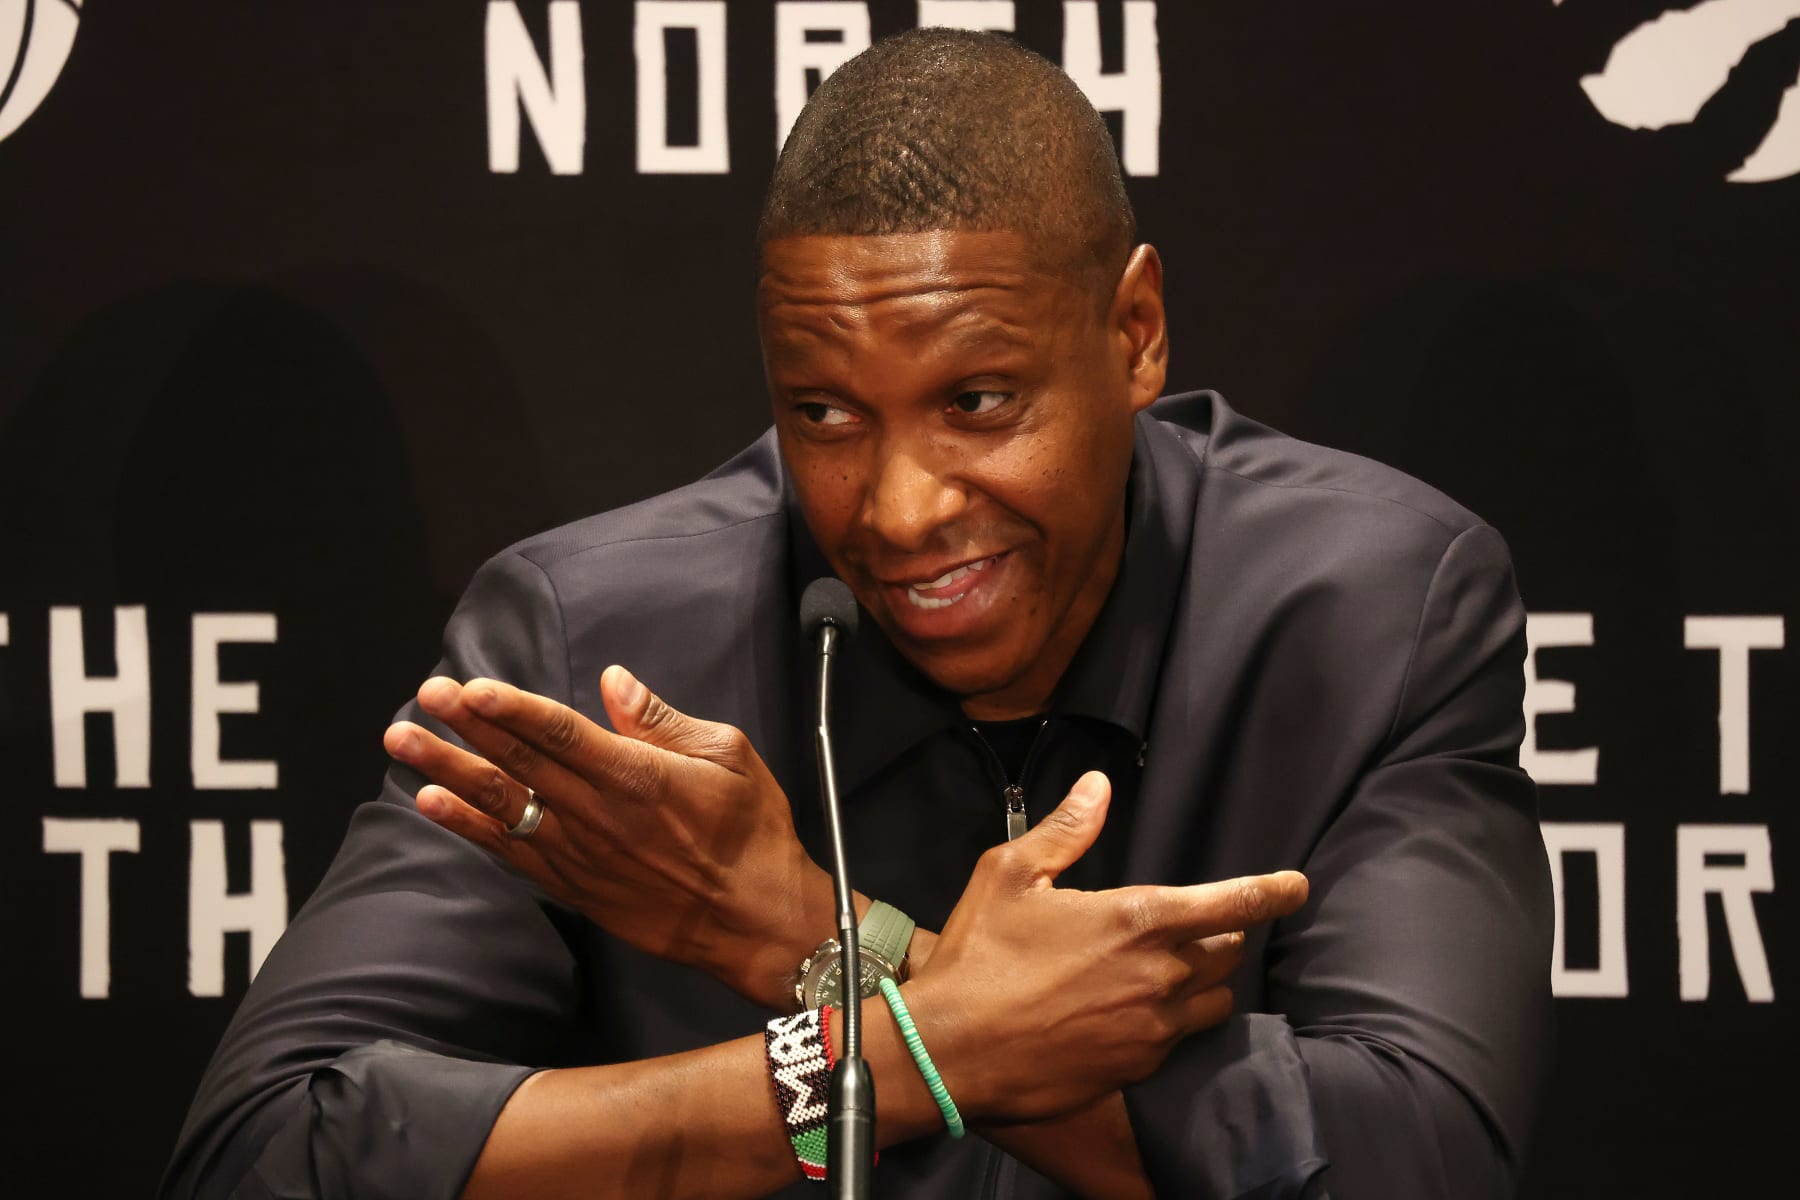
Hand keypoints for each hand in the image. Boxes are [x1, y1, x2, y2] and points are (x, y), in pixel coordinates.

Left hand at [384, 667, 829, 1008]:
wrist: (755, 921)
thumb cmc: (752, 834)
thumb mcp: (727, 756)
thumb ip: (661, 719)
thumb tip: (613, 682)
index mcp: (637, 776)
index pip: (560, 733)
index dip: (512, 709)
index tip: (472, 688)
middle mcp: (599, 816)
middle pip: (518, 763)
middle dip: (466, 726)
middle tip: (426, 695)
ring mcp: (580, 855)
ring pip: (502, 805)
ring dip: (447, 769)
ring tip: (403, 740)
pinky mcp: (574, 887)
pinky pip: (509, 851)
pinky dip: (467, 826)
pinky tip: (432, 801)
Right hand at [905, 771, 1308, 1122]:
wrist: (951, 1052)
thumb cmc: (981, 957)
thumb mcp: (1011, 875)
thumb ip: (1065, 829)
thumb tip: (1098, 785)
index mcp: (1137, 921)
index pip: (1231, 905)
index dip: (1272, 892)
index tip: (1297, 886)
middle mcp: (1160, 977)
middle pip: (1227, 952)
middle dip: (1219, 934)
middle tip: (1188, 925)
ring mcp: (1152, 1029)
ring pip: (1213, 1000)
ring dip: (1203, 980)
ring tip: (1166, 970)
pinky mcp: (1137, 1069)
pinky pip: (1179, 1039)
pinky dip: (1172, 1019)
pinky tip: (1134, 1010)